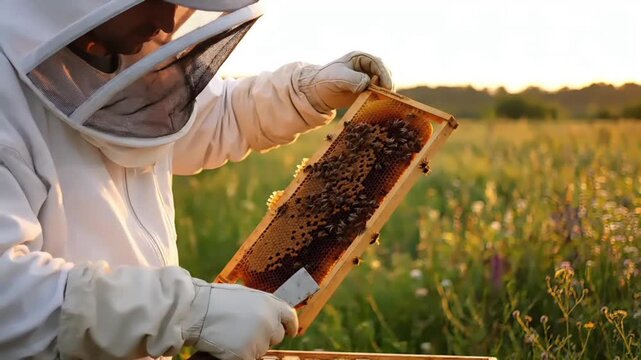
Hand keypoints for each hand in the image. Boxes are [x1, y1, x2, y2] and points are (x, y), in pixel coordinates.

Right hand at [183, 281, 298, 359]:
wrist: (197, 311)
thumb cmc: (217, 300)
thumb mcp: (246, 295)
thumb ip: (262, 305)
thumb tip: (272, 314)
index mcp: (271, 304)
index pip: (290, 317)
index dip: (291, 326)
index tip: (291, 332)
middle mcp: (269, 322)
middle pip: (277, 336)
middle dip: (266, 336)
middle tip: (246, 331)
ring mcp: (259, 339)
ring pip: (262, 349)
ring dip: (252, 346)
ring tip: (232, 334)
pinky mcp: (247, 354)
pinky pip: (249, 358)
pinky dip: (240, 355)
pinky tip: (228, 345)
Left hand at [298, 51, 393, 113]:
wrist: (317, 93)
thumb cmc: (325, 81)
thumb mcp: (338, 78)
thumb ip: (352, 79)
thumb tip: (367, 83)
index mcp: (360, 58)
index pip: (378, 63)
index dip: (384, 74)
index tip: (386, 87)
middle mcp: (367, 66)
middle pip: (385, 73)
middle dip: (388, 84)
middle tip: (387, 96)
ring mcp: (368, 78)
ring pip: (384, 83)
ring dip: (385, 92)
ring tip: (383, 101)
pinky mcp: (367, 90)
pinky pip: (379, 93)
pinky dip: (381, 98)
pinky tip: (378, 104)